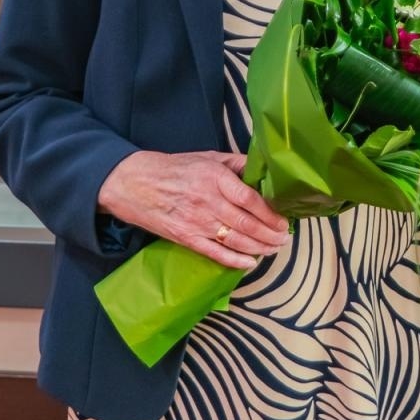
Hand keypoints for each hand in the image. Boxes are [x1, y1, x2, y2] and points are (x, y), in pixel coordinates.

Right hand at [97, 150, 291, 270]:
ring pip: (235, 240)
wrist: (135, 184)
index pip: (250, 199)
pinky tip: (250, 262)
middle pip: (246, 223)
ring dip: (258, 248)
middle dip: (270, 234)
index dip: (270, 213)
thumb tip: (263, 170)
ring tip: (274, 249)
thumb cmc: (174, 168)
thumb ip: (236, 164)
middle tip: (284, 239)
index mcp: (215, 178)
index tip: (283, 220)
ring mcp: (196, 222)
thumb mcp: (208, 157)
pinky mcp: (186, 238)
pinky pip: (215, 253)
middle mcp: (208, 201)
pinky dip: (234, 260)